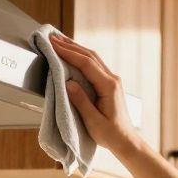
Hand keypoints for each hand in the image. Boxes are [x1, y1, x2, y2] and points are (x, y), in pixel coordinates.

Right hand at [47, 33, 144, 154]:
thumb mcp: (93, 121)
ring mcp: (111, 80)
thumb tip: (68, 83)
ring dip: (75, 48)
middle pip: (89, 56)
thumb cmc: (111, 134)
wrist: (125, 140)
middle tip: (52, 37)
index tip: (53, 45)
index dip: (69, 53)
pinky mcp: (108, 83)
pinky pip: (94, 65)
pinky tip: (73, 53)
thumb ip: (81, 101)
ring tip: (59, 40)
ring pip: (92, 58)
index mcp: (109, 86)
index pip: (86, 63)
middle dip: (70, 45)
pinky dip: (81, 56)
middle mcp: (112, 79)